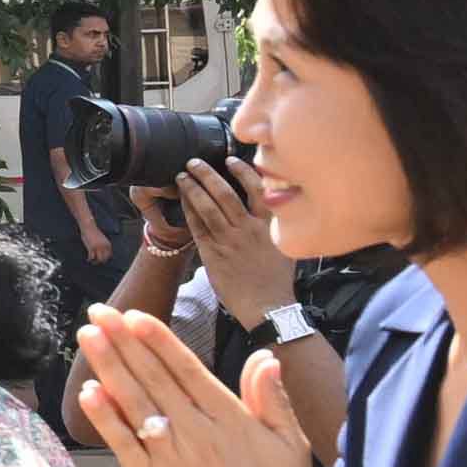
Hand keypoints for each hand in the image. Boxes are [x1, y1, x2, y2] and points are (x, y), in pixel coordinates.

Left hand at [72, 310, 327, 466]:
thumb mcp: (289, 442)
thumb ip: (271, 398)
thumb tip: (265, 356)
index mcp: (228, 417)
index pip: (185, 368)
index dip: (158, 340)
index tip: (134, 315)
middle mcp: (194, 432)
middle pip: (151, 378)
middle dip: (123, 341)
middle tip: (98, 310)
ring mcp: (168, 457)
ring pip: (132, 402)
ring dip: (108, 367)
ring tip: (88, 335)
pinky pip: (122, 443)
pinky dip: (105, 417)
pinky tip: (88, 391)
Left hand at [174, 161, 295, 324]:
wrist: (267, 306)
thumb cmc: (277, 279)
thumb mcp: (284, 245)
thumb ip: (273, 224)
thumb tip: (265, 207)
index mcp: (270, 224)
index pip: (256, 189)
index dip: (242, 171)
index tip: (230, 159)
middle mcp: (249, 228)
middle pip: (225, 193)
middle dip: (207, 174)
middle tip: (194, 162)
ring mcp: (229, 240)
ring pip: (207, 207)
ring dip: (192, 189)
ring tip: (182, 176)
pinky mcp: (213, 254)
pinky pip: (198, 227)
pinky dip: (189, 211)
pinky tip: (182, 201)